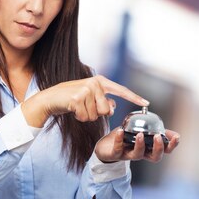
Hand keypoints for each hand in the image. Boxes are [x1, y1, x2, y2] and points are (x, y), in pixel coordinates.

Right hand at [22, 75, 148, 126]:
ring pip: (96, 115)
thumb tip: (113, 108)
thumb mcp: (89, 98)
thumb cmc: (71, 99)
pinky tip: (72, 109)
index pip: (121, 90)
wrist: (50, 99)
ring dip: (86, 116)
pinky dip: (79, 117)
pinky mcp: (77, 98)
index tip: (147, 103)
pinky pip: (85, 117)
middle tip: (84, 106)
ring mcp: (86, 89)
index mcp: (100, 81)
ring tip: (77, 107)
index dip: (134, 98)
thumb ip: (103, 102)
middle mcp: (95, 83)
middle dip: (96, 113)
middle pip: (106, 110)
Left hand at [95, 127, 180, 162]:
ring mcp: (128, 155)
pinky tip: (121, 131)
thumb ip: (152, 128)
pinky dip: (120, 140)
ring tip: (140, 134)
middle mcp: (141, 153)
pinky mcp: (116, 154)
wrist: (105, 146)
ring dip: (140, 145)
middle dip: (158, 148)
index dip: (172, 145)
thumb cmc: (125, 137)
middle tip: (157, 137)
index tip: (177, 137)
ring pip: (138, 155)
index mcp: (149, 148)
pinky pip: (118, 149)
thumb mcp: (141, 130)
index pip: (165, 150)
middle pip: (155, 157)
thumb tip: (163, 123)